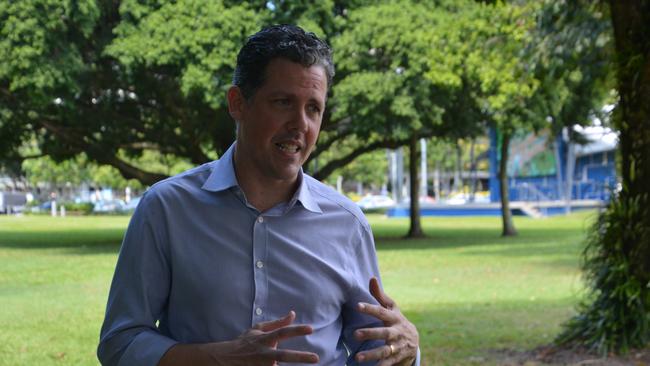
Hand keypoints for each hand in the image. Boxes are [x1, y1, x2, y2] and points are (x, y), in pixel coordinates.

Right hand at [159, 311, 318, 365]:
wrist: (224, 359)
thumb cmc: (245, 342)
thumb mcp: (259, 330)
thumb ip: (278, 323)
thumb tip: (294, 314)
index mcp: (264, 339)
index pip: (283, 332)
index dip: (297, 330)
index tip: (311, 328)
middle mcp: (263, 353)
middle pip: (283, 355)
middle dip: (300, 357)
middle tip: (316, 358)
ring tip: (293, 364)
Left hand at [354, 278, 418, 365]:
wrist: (414, 341)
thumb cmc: (397, 320)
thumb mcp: (391, 308)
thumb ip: (379, 295)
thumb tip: (371, 277)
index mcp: (394, 318)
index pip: (381, 311)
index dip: (370, 308)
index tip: (357, 305)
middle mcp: (396, 332)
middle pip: (384, 333)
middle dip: (370, 334)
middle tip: (356, 335)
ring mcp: (398, 346)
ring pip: (384, 351)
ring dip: (371, 355)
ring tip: (357, 358)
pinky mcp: (397, 358)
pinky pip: (388, 364)